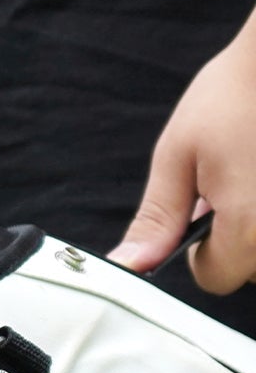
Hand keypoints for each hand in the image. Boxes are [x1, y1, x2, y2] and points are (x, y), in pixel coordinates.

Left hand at [110, 23, 255, 291]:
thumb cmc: (235, 92)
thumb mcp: (179, 155)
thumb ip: (157, 218)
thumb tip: (129, 264)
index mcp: (251, 226)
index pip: (217, 280)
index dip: (199, 255)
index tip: (201, 218)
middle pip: (253, 269)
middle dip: (238, 240)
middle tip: (234, 187)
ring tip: (252, 175)